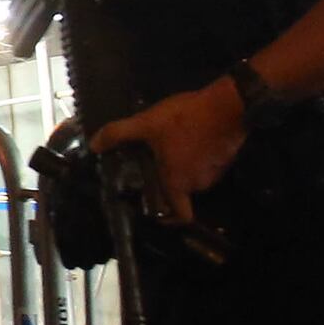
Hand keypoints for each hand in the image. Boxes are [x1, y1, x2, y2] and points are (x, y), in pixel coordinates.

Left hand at [92, 78, 244, 221]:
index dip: (168, 220)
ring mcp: (216, 171)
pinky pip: (204, 163)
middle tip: (148, 168)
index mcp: (180, 183)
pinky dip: (193, 157)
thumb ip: (118, 134)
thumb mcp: (146, 124)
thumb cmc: (186, 120)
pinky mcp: (225, 157)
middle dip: (165, 184)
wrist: (229, 104)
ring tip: (163, 150)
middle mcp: (200, 183)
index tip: (155, 214)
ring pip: (193, 177)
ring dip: (180, 168)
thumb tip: (94, 145)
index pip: (180, 216)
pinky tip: (183, 139)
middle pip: (181, 193)